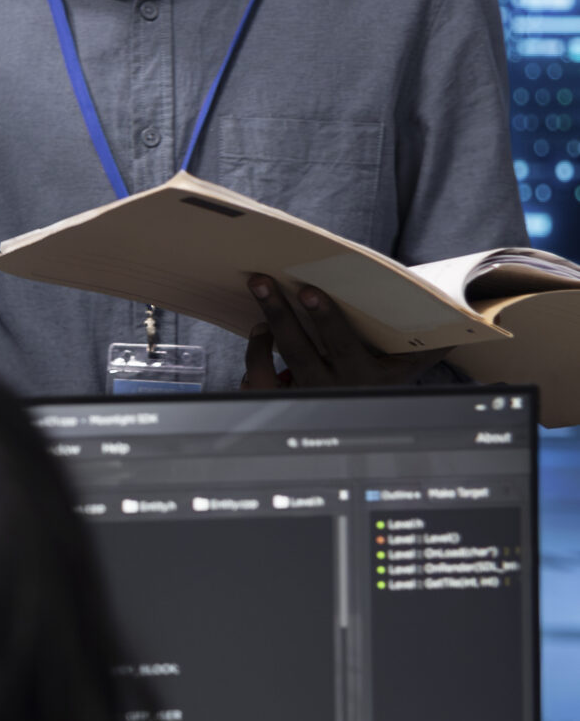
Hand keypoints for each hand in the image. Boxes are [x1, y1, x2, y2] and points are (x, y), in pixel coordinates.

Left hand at [239, 274, 448, 390]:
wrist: (365, 439)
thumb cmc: (384, 388)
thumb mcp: (407, 374)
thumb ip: (429, 348)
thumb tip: (467, 320)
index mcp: (368, 378)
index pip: (343, 345)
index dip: (326, 318)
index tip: (310, 291)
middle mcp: (333, 390)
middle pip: (299, 350)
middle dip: (280, 313)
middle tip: (263, 281)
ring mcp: (305, 400)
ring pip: (272, 367)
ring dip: (262, 334)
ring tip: (260, 298)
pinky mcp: (282, 406)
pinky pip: (258, 384)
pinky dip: (254, 359)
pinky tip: (260, 334)